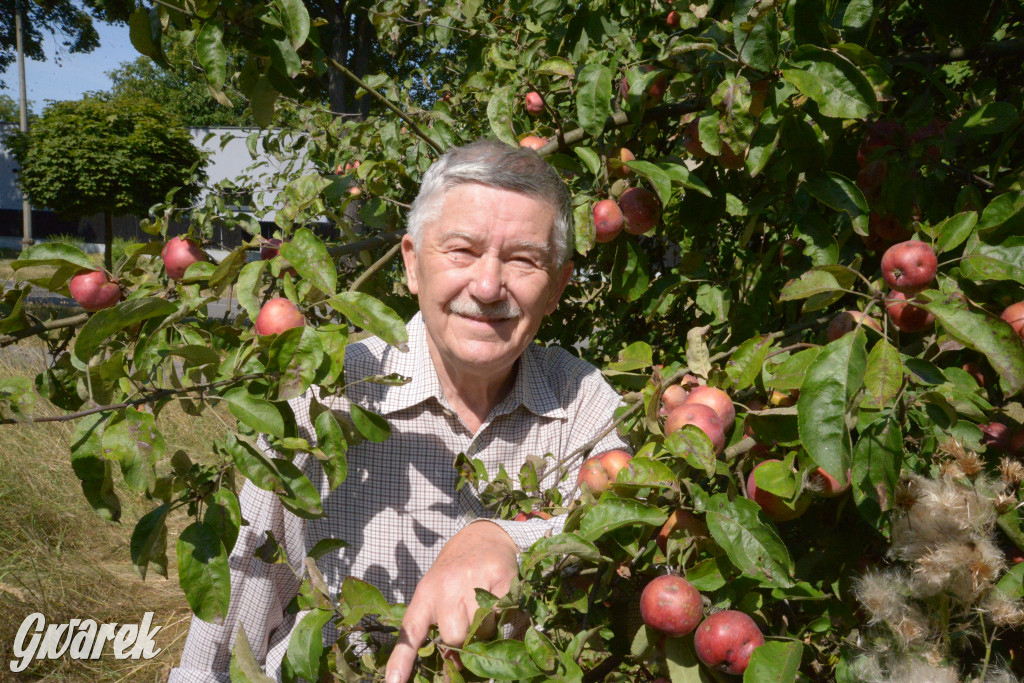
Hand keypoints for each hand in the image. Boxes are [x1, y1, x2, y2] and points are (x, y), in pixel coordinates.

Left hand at [384, 521, 518, 682]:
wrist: (481, 538)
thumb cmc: (455, 576)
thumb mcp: (435, 595)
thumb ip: (437, 627)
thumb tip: (452, 664)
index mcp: (424, 595)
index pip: (410, 632)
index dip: (401, 661)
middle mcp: (445, 586)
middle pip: (455, 636)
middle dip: (464, 641)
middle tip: (469, 627)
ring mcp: (473, 579)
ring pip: (483, 628)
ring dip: (487, 628)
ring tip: (485, 610)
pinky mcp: (499, 575)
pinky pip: (505, 613)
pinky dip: (505, 615)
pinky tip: (500, 599)